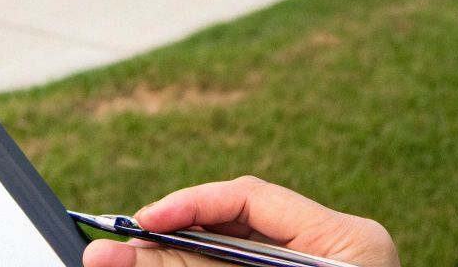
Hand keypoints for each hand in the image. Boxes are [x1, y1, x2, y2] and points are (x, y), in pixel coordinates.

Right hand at [81, 176, 398, 266]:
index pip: (252, 197)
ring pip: (229, 258)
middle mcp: (329, 252)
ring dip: (176, 262)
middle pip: (234, 230)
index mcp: (346, 240)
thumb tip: (128, 254)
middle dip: (169, 242)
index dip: (191, 204)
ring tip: (121, 263)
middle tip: (112, 252)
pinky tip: (163, 266)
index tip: (142, 223)